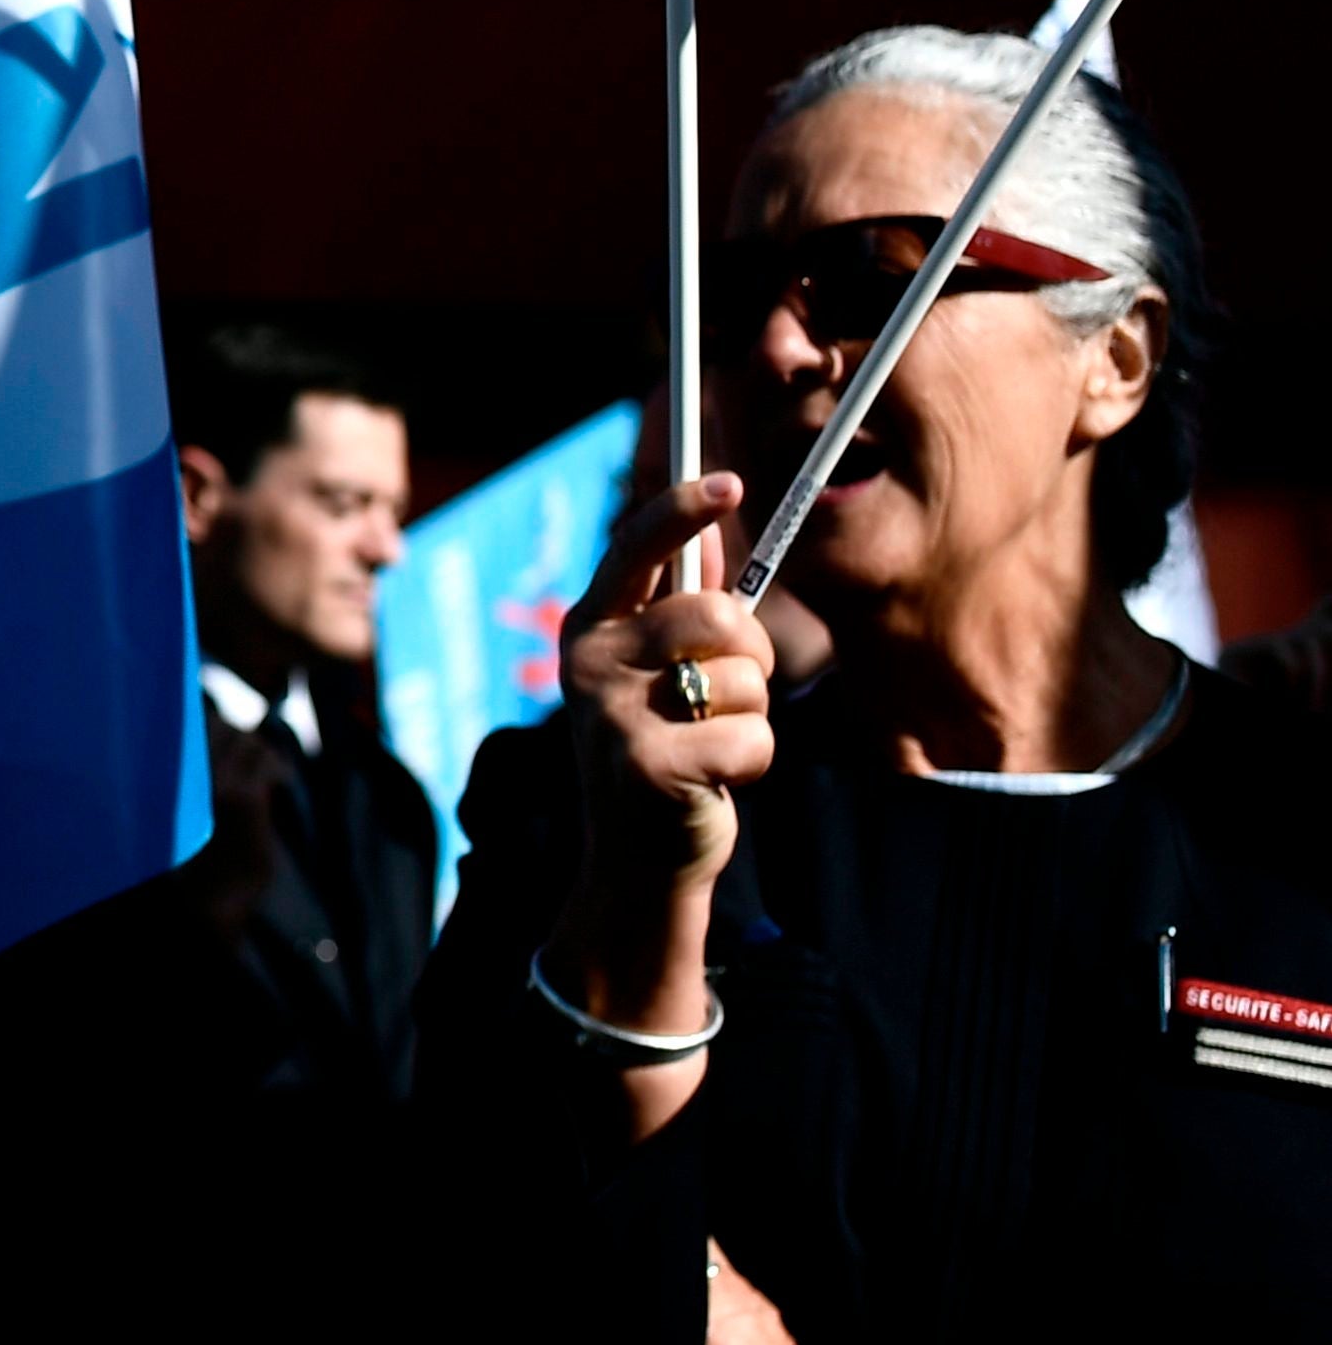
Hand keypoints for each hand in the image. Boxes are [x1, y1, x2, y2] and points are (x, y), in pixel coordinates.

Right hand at [548, 473, 776, 1027]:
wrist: (635, 862)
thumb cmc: (659, 750)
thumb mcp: (654, 672)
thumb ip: (675, 601)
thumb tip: (711, 523)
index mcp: (589, 627)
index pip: (634, 549)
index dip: (681, 510)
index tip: (727, 482)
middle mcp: (588, 662)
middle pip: (717, 614)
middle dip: (754, 654)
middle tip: (733, 691)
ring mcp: (612, 715)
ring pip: (745, 678)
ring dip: (754, 713)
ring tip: (714, 742)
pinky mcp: (650, 767)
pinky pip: (752, 736)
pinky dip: (755, 762)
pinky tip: (717, 780)